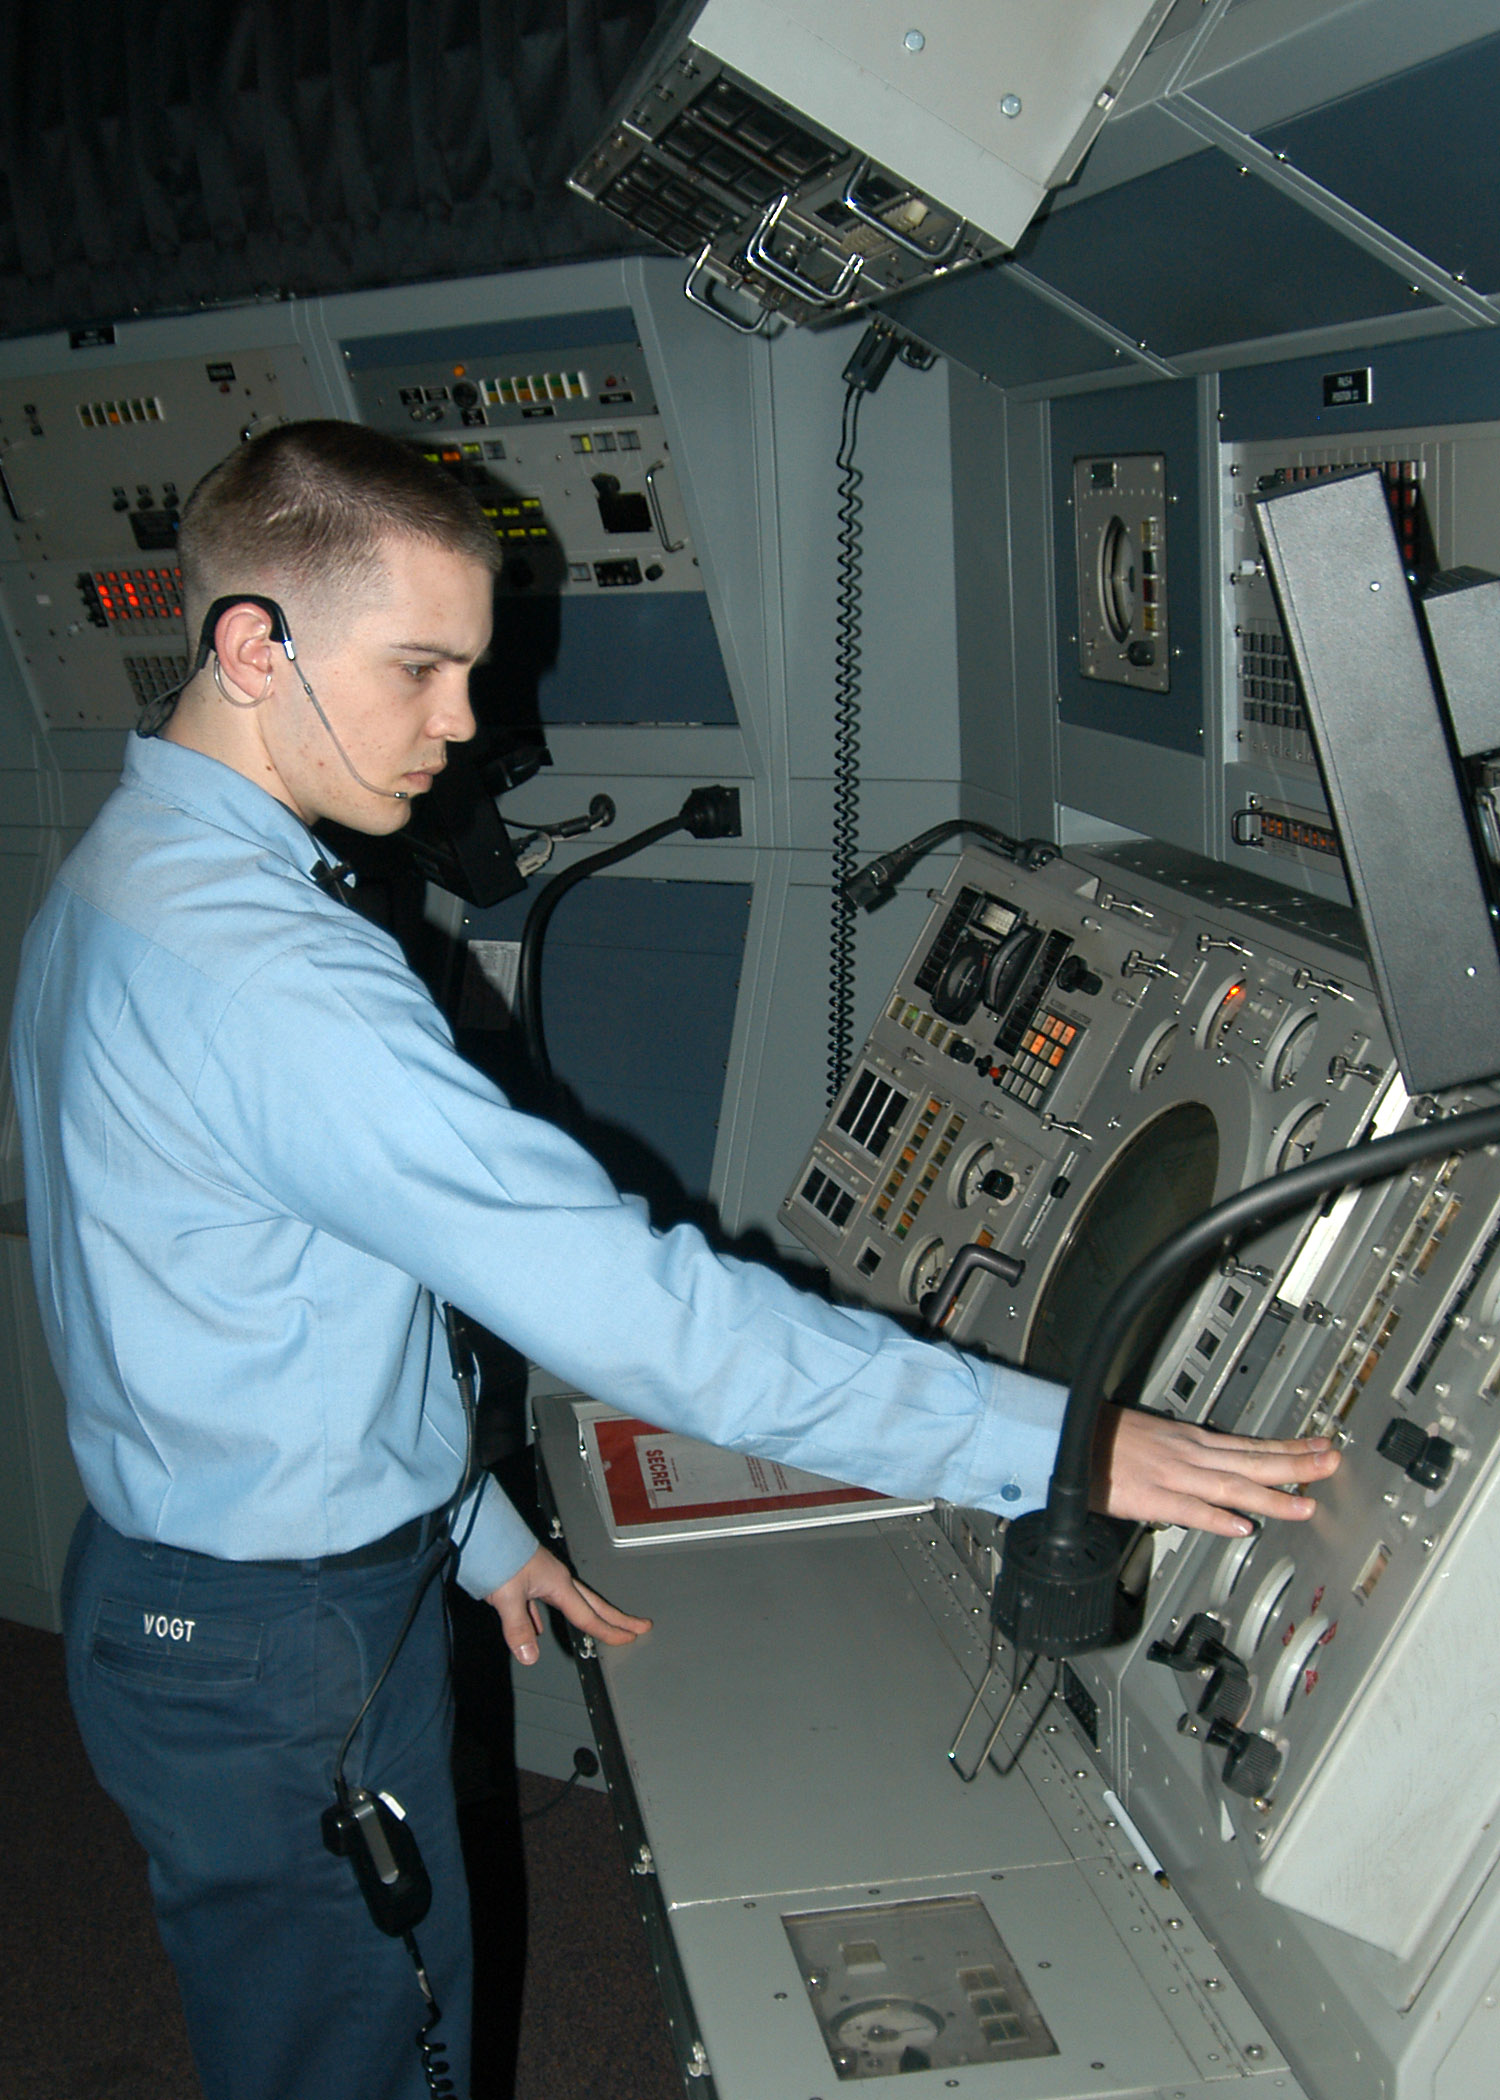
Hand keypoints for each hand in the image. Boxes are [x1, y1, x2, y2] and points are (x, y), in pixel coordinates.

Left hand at [486, 1544, 651, 1665]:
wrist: (485, 1531)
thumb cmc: (499, 1556)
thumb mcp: (508, 1596)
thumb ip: (519, 1628)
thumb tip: (530, 1656)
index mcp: (558, 1583)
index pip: (588, 1615)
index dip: (608, 1630)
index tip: (629, 1637)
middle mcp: (557, 1579)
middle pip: (593, 1605)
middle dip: (617, 1618)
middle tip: (639, 1626)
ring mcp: (544, 1578)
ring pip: (573, 1603)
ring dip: (588, 1616)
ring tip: (600, 1627)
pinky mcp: (529, 1580)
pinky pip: (545, 1603)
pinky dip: (546, 1617)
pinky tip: (538, 1628)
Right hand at [1092, 1404, 1339, 1535]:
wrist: (1065, 1432)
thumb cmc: (1104, 1436)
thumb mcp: (1156, 1437)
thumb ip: (1187, 1453)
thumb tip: (1215, 1464)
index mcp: (1191, 1441)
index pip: (1250, 1445)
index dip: (1288, 1449)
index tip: (1319, 1448)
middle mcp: (1189, 1455)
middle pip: (1252, 1462)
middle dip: (1295, 1466)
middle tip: (1332, 1465)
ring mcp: (1172, 1476)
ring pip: (1231, 1486)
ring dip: (1271, 1496)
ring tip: (1306, 1504)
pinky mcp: (1150, 1497)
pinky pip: (1188, 1510)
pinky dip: (1216, 1519)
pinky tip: (1243, 1528)